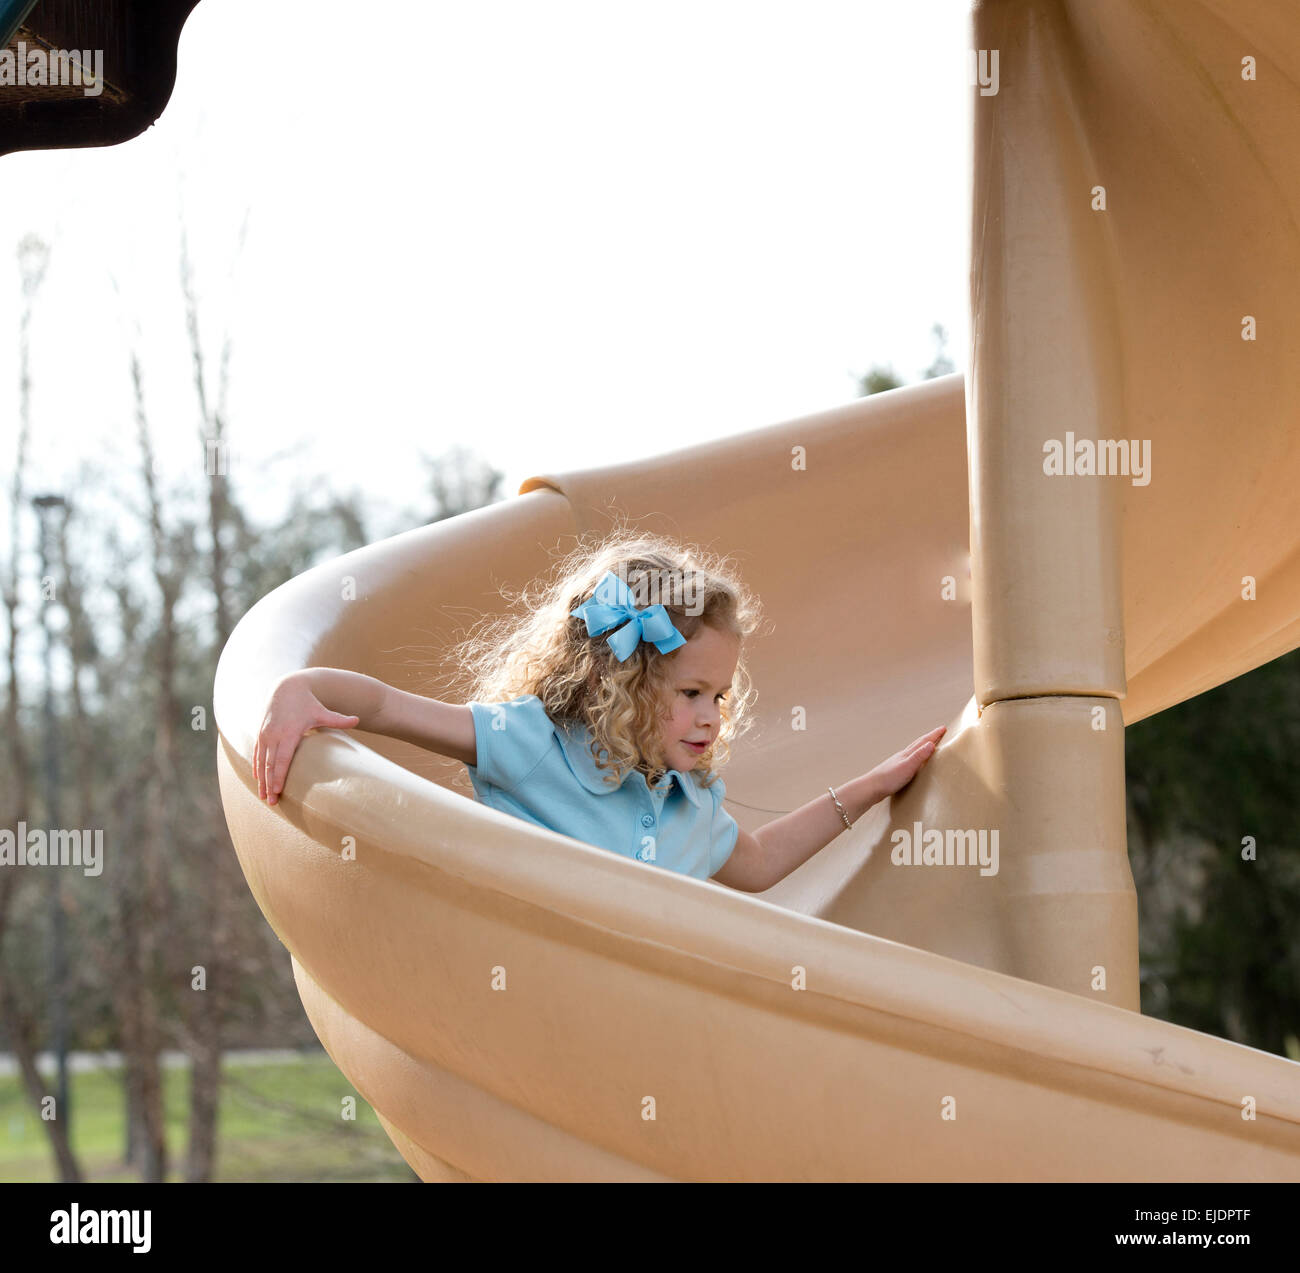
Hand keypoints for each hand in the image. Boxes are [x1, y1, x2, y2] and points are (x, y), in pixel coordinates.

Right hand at [255, 672, 359, 804]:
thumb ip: (339, 720)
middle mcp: (273, 734)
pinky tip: (258, 779)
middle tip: (271, 802)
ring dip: (261, 779)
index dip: (278, 777)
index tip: (278, 791)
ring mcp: (265, 734)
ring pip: (261, 761)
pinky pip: (257, 753)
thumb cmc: (307, 702)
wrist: (287, 687)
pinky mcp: (260, 733)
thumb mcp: (322, 712)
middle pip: (269, 765)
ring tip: (263, 796)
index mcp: (288, 733)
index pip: (281, 760)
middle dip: (269, 784)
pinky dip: (256, 767)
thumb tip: (358, 720)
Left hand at [867, 725, 945, 799]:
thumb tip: (931, 743)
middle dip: (930, 738)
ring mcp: (898, 763)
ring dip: (922, 747)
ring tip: (929, 745)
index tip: (943, 728)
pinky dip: (916, 758)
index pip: (923, 742)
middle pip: (918, 744)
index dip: (934, 735)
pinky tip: (915, 764)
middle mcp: (903, 756)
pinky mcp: (896, 771)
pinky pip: (910, 761)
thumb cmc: (889, 779)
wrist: (871, 788)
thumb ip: (919, 756)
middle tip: (940, 733)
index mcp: (907, 754)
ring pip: (913, 752)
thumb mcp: (907, 767)